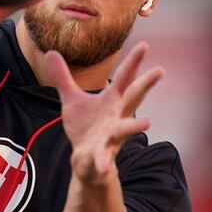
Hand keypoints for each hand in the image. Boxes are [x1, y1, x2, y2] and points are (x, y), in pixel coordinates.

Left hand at [46, 43, 163, 184]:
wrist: (86, 161)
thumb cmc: (85, 127)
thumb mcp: (72, 99)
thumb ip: (62, 77)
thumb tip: (50, 51)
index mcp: (112, 101)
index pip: (125, 77)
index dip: (134, 61)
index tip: (145, 44)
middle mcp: (117, 116)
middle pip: (134, 98)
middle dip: (146, 84)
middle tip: (161, 70)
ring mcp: (111, 137)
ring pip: (125, 130)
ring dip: (134, 126)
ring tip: (147, 124)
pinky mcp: (100, 156)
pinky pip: (102, 159)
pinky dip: (102, 163)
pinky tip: (104, 167)